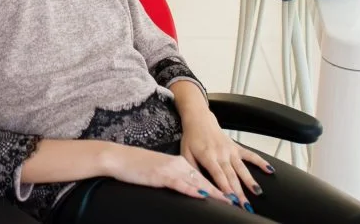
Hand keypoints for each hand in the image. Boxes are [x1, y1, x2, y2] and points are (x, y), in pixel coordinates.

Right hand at [100, 143, 230, 203]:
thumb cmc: (137, 166)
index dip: (221, 186)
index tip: (235, 196)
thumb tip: (188, 187)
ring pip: (198, 182)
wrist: (119, 157)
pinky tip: (203, 195)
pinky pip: (181, 184)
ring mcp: (170, 169)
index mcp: (180, 162)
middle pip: (206, 179)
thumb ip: (175, 177)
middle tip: (240, 202)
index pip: (204, 176)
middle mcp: (179, 164)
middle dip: (224, 191)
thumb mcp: (160, 170)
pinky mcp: (161, 175)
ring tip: (230, 201)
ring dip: (215, 193)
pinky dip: (193, 190)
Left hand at [180, 109, 273, 212]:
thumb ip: (192, 168)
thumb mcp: (185, 152)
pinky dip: (260, 162)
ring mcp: (230, 150)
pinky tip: (270, 170)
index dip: (225, 187)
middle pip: (232, 176)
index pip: (218, 175)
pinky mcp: (236, 147)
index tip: (230, 199)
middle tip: (245, 205)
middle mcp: (221, 154)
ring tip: (258, 192)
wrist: (199, 119)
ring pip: (242, 168)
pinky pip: (250, 155)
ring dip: (250, 181)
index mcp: (207, 156)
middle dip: (239, 192)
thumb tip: (197, 183)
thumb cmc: (191, 138)